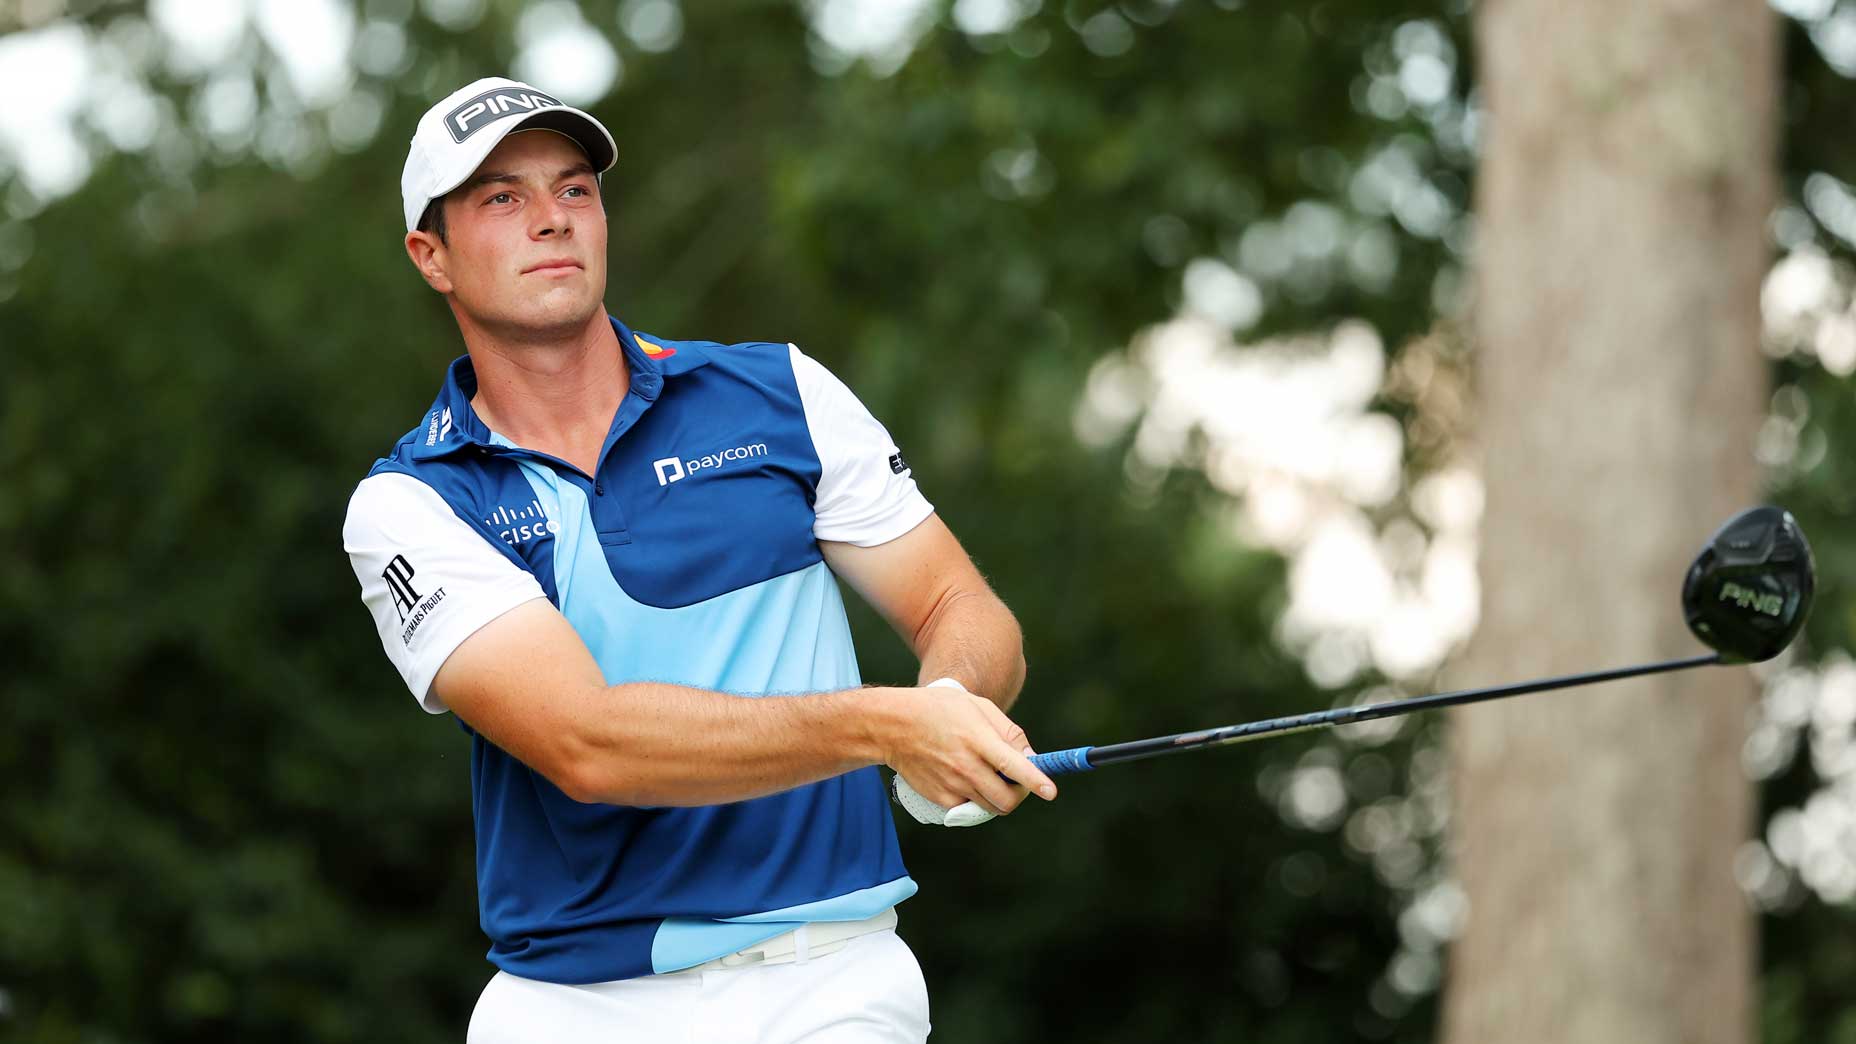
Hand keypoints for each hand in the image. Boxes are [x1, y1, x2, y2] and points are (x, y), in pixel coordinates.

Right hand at [878, 685, 1057, 816]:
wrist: (893, 726)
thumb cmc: (940, 710)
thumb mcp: (978, 707)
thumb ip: (1009, 733)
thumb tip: (1032, 759)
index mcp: (977, 738)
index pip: (1012, 766)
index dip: (1034, 781)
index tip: (1050, 791)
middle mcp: (965, 766)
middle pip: (1006, 799)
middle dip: (1020, 794)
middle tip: (1019, 781)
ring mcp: (951, 785)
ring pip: (991, 807)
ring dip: (999, 796)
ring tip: (989, 773)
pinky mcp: (940, 798)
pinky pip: (970, 808)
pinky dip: (976, 798)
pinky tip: (966, 778)